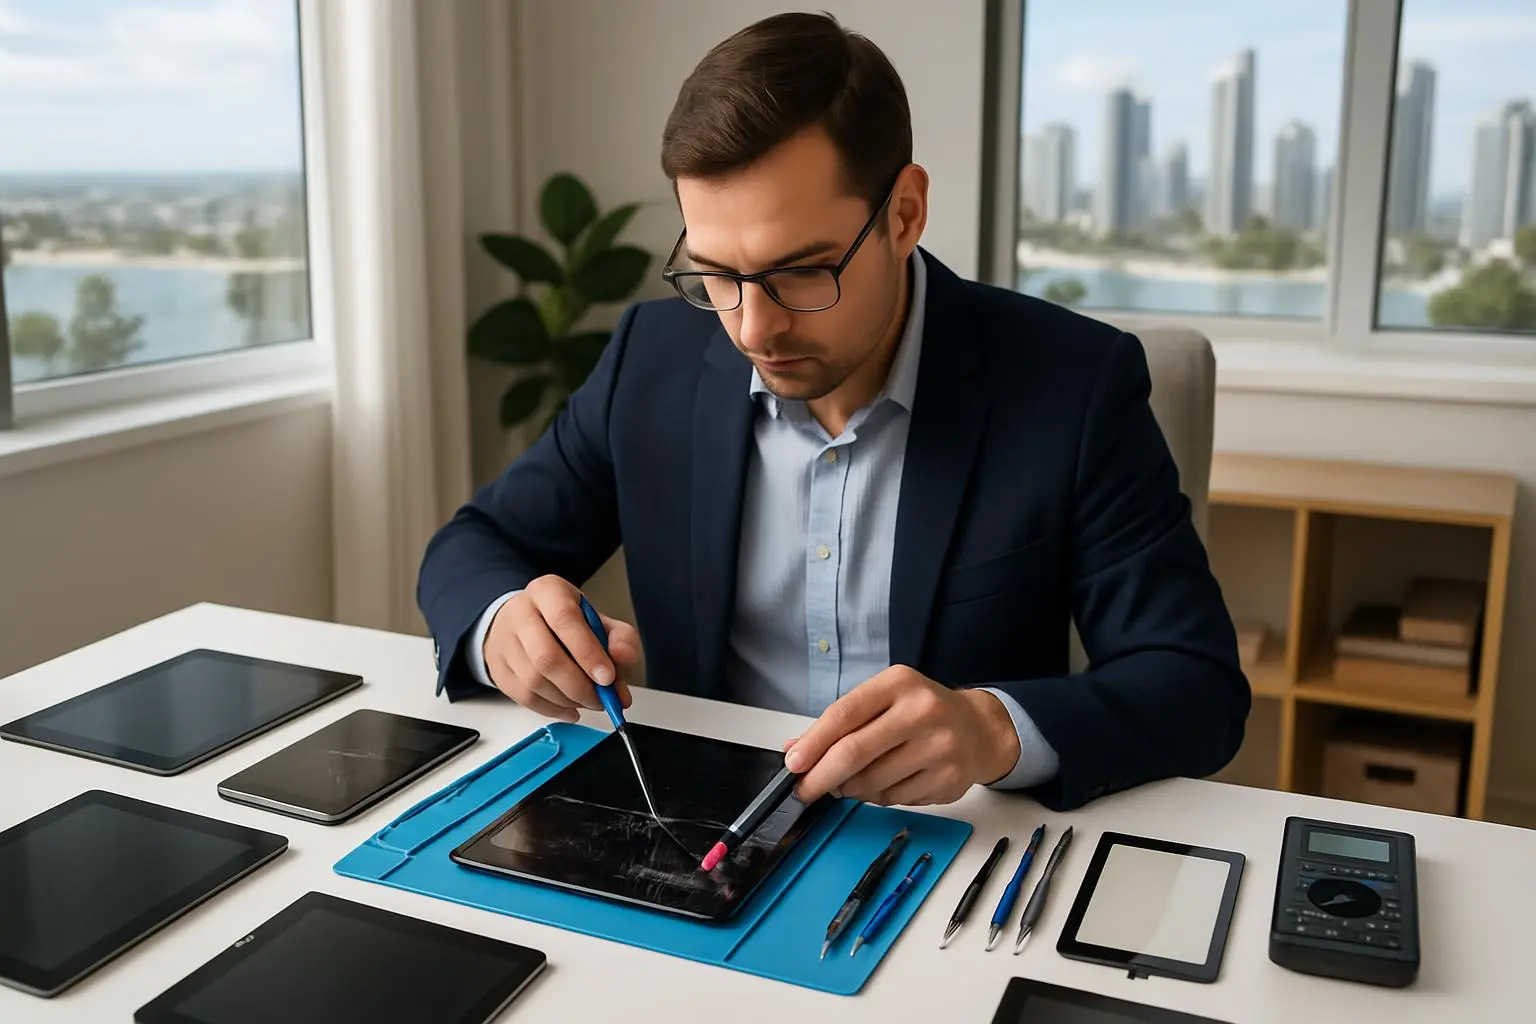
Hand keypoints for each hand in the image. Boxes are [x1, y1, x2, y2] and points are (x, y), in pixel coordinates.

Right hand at [482, 575, 642, 722]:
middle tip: (601, 699)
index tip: (608, 677)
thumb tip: (622, 658)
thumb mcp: (597, 619)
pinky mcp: (497, 667)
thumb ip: (620, 638)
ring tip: (587, 701)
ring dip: (567, 700)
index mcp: (548, 591)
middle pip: (546, 657)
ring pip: (533, 681)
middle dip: (579, 686)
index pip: (564, 619)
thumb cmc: (565, 621)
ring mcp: (503, 640)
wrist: (524, 620)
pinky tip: (570, 709)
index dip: (588, 652)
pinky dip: (552, 709)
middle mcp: (520, 612)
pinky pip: (523, 697)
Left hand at [782, 666, 1019, 806]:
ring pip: (871, 783)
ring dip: (849, 790)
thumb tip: (795, 750)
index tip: (793, 763)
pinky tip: (884, 784)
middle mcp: (922, 712)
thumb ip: (840, 723)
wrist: (980, 729)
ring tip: (849, 782)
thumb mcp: (883, 700)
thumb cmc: (922, 712)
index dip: (813, 743)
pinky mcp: (947, 779)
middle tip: (805, 790)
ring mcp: (939, 748)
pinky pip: (893, 799)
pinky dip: (877, 797)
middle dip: (821, 777)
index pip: (844, 714)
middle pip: (855, 753)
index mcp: (899, 683)